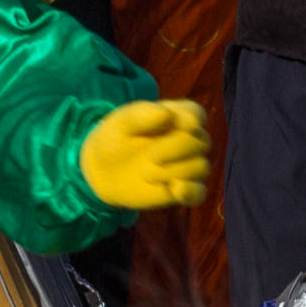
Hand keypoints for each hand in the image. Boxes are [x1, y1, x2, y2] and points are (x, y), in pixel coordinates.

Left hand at [80, 96, 208, 211]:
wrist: (104, 170)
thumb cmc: (116, 137)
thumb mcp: (121, 122)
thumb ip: (141, 114)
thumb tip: (166, 113)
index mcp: (177, 116)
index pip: (195, 113)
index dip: (193, 118)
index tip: (186, 124)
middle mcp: (188, 140)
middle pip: (200, 142)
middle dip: (177, 148)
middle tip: (150, 156)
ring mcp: (188, 166)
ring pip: (201, 167)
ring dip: (176, 171)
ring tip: (146, 175)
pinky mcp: (182, 190)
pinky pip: (199, 192)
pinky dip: (191, 192)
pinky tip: (176, 190)